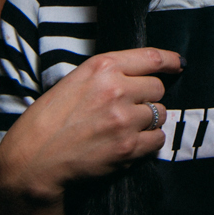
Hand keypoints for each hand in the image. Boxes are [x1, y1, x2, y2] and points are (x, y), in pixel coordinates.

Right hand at [0, 48, 182, 204]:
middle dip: (149, 97)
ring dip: (148, 121)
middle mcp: (117, 89)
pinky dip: (149, 142)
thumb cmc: (49, 118)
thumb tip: (140, 77)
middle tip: (130, 108)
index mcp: (102, 67)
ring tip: (124, 127)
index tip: (178, 64)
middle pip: (158, 89)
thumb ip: (107, 75)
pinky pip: (157, 140)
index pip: (151, 57)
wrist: (35, 156)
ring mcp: (124, 120)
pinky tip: (129, 142)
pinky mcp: (128, 147)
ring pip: (160, 115)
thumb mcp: (75, 80)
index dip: (170, 60)